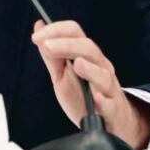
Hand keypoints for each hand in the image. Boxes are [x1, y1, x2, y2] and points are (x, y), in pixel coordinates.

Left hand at [31, 19, 149, 149]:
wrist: (111, 121)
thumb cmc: (84, 96)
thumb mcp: (63, 74)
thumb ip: (51, 54)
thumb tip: (39, 28)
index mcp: (87, 56)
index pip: (75, 33)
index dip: (56, 31)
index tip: (36, 37)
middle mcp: (100, 67)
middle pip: (88, 49)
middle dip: (67, 45)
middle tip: (46, 46)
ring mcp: (108, 89)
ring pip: (103, 75)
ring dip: (89, 69)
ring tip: (77, 64)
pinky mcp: (113, 111)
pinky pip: (110, 105)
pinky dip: (103, 101)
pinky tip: (96, 98)